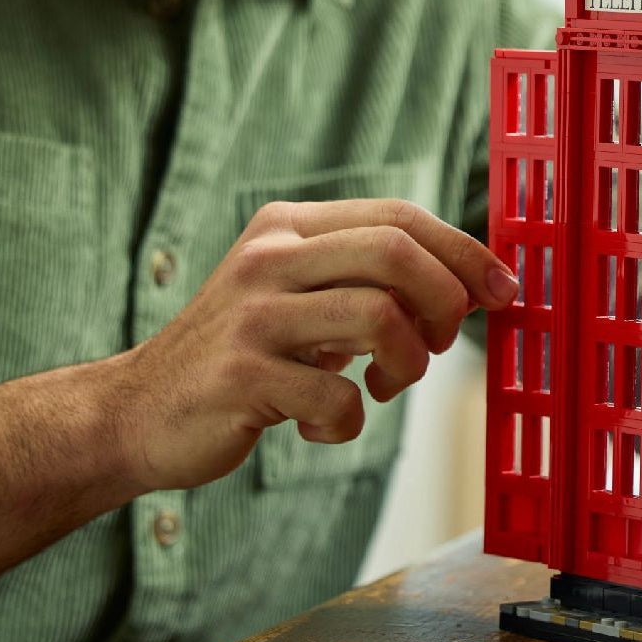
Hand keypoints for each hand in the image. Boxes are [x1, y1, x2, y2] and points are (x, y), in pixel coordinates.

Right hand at [112, 199, 518, 490]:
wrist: (138, 411)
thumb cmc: (244, 354)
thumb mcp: (300, 296)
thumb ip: (369, 282)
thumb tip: (471, 285)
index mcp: (289, 227)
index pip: (400, 215)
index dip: (465, 252)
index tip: (504, 290)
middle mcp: (269, 257)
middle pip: (396, 252)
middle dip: (445, 303)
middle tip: (437, 346)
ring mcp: (252, 315)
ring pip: (379, 317)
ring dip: (406, 366)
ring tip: (382, 387)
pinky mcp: (241, 376)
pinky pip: (338, 398)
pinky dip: (347, 424)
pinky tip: (318, 425)